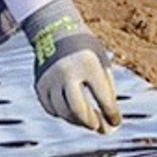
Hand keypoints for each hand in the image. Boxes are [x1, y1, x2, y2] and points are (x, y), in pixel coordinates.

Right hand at [23, 0, 121, 133]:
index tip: (116, 123)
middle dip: (91, 122)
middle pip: (78, 109)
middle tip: (98, 127)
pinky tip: (71, 113)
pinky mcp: (39, 84)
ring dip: (77, 121)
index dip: (111, 114)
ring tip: (87, 121)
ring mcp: (50, 78)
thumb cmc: (85, 49)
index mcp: (88, 65)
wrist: (56, 30)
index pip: (103, 98)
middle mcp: (67, 72)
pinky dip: (62, 114)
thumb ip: (107, 90)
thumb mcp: (101, 62)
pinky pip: (51, 108)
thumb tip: (111, 123)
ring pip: (63, 112)